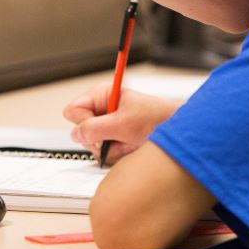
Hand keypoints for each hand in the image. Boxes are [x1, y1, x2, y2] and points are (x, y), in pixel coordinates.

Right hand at [64, 83, 182, 164]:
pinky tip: (129, 146)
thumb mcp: (122, 123)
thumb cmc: (155, 118)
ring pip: (91, 144)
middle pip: (80, 131)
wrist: (174, 132)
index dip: (83, 122)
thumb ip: (95, 128)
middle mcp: (101, 110)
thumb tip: (76, 134)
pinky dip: (116, 153)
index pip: (73, 111)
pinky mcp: (113, 140)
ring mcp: (106, 126)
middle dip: (98, 138)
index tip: (99, 128)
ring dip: (110, 147)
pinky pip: (103, 153)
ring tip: (127, 141)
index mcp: (101, 95)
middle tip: (117, 136)